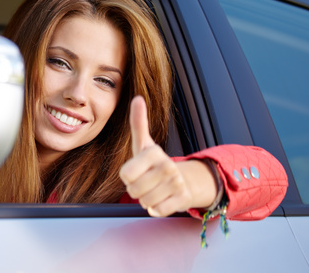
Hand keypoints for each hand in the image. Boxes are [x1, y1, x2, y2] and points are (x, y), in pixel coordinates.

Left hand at [119, 96, 216, 216]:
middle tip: (145, 181)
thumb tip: (137, 98)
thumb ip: (137, 122)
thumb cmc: (154, 162)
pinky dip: (156, 208)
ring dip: (146, 199)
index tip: (137, 169)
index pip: (125, 174)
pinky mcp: (182, 199)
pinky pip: (157, 210)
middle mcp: (167, 165)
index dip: (127, 176)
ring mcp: (176, 183)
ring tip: (154, 189)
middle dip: (136, 189)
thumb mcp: (143, 143)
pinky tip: (162, 198)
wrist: (183, 179)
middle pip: (133, 190)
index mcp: (153, 152)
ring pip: (145, 201)